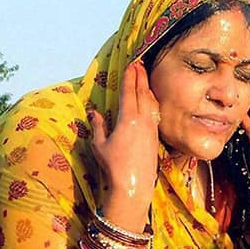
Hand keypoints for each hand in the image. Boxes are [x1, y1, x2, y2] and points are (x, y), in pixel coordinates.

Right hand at [88, 61, 160, 230]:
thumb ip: (98, 126)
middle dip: (141, 76)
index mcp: (128, 119)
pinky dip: (151, 100)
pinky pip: (154, 112)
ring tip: (144, 77)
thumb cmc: (113, 166)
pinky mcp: (155, 136)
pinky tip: (150, 99)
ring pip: (151, 101)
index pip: (129, 92)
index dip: (130, 77)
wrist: (133, 184)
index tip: (131, 64)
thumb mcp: (99, 145)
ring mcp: (151, 128)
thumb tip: (94, 113)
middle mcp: (142, 120)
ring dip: (147, 87)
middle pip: (143, 92)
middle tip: (139, 63)